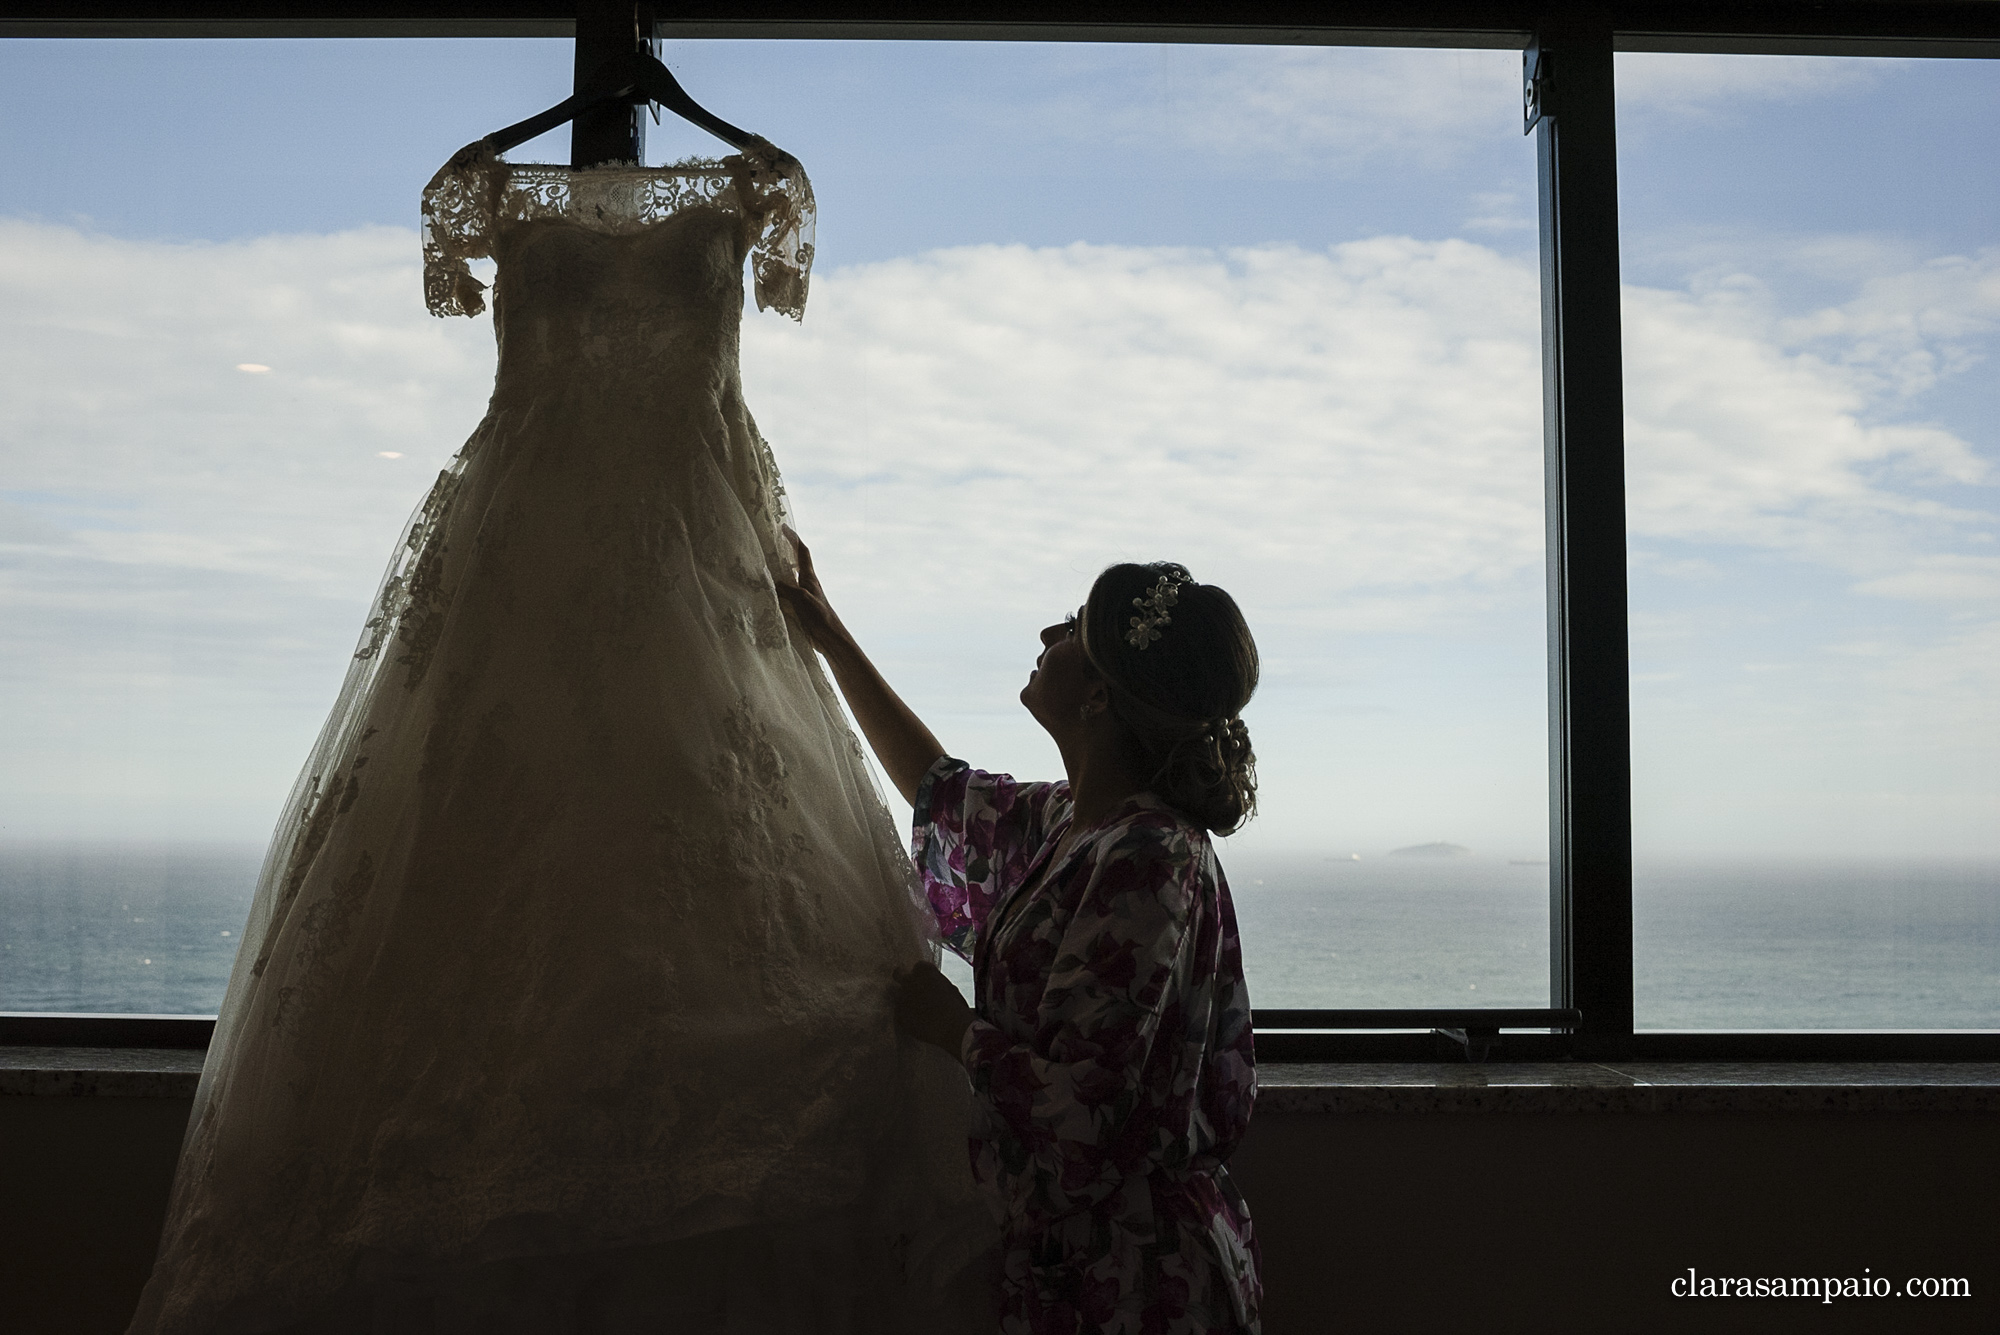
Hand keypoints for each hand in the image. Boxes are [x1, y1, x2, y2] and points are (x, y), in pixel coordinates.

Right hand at [773, 525, 848, 656]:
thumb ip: (787, 588)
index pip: (802, 552)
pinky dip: (778, 588)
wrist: (829, 636)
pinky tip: (769, 592)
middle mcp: (807, 583)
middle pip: (797, 562)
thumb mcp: (801, 599)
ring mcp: (804, 595)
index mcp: (809, 577)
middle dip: (787, 551)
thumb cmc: (819, 616)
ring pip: (791, 577)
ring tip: (766, 565)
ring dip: (781, 569)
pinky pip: (787, 592)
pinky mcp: (801, 607)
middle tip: (773, 543)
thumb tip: (773, 582)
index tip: (784, 528)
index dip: (794, 539)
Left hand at [892, 962, 974, 1063]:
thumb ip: (937, 984)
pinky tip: (917, 1023)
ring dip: (905, 1001)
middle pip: (898, 973)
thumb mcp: (950, 988)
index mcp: (924, 969)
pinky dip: (906, 1017)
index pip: (919, 967)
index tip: (926, 982)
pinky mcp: (898, 1013)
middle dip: (901, 978)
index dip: (922, 976)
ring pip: (898, 996)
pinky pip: (900, 1013)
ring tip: (917, 1011)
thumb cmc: (956, 1006)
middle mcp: (909, 979)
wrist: (950, 1025)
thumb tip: (935, 989)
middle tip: (908, 988)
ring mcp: (901, 996)